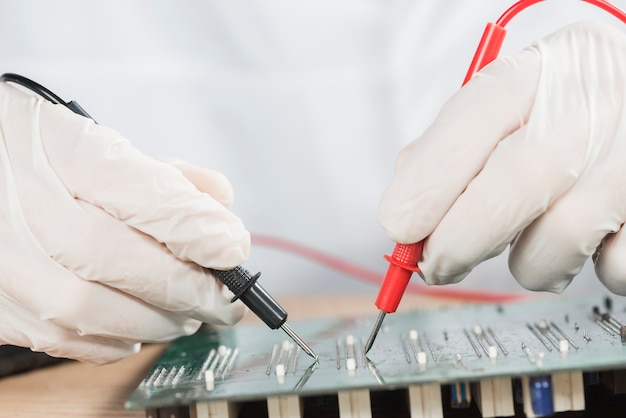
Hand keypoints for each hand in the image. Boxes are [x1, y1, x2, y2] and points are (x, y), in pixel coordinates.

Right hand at [0, 82, 249, 363]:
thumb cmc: (41, 158)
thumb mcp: (97, 140)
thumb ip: (162, 172)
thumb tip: (221, 205)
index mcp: (57, 147)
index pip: (132, 188)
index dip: (190, 224)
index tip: (233, 247)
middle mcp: (20, 202)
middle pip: (111, 255)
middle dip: (185, 286)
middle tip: (227, 300)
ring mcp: (1, 256)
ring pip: (86, 307)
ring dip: (156, 319)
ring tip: (190, 315)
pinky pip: (59, 336)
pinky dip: (114, 341)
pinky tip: (139, 328)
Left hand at [378, 21, 625, 294]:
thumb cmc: (555, 116)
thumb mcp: (502, 107)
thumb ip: (449, 148)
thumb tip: (406, 215)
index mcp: (537, 71)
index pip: (474, 118)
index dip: (427, 182)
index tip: (398, 228)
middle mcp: (594, 103)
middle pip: (516, 180)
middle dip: (459, 240)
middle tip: (436, 265)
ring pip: (562, 236)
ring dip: (528, 263)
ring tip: (529, 244)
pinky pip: (611, 265)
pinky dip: (584, 269)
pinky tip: (584, 241)